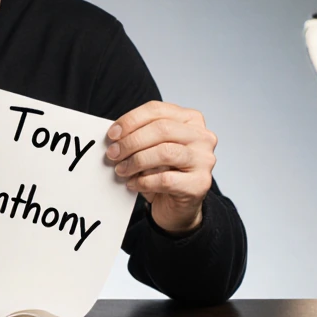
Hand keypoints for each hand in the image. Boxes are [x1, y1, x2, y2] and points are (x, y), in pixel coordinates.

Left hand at [105, 101, 217, 234]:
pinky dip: (143, 181)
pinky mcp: (200, 183)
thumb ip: (139, 136)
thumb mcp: (151, 148)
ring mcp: (204, 160)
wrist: (177, 206)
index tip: (112, 134)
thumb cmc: (164, 172)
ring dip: (136, 161)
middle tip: (113, 153)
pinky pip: (166, 179)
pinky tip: (133, 184)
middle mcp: (202, 137)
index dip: (131, 120)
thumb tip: (115, 136)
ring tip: (121, 169)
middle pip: (162, 129)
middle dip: (132, 141)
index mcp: (190, 119)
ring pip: (165, 152)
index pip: (157, 110)